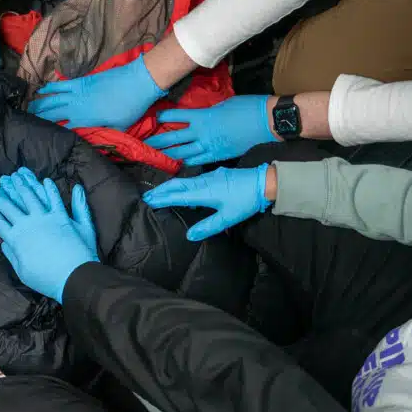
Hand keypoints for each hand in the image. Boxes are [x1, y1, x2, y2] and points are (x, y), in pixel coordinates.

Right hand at [0, 168, 98, 302]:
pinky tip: (44, 180)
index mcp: (16, 239)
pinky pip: (55, 199)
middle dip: (0, 195)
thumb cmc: (47, 279)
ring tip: (15, 176)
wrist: (73, 277)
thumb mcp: (22, 272)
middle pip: (10, 206)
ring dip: (22, 185)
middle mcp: (28, 224)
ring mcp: (46, 218)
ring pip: (30, 197)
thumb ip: (12, 255)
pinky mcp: (63, 217)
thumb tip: (4, 242)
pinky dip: (50, 189)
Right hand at [28, 55, 166, 129]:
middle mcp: (75, 107)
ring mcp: (76, 93)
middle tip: (27, 122)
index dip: (51, 133)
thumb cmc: (130, 108)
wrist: (137, 82)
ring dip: (39, 104)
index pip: (63, 129)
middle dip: (39, 119)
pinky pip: (60, 84)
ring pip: (52, 99)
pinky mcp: (80, 81)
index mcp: (84, 121)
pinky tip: (41, 90)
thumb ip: (103, 134)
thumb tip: (93, 142)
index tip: (40, 137)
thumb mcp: (118, 128)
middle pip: (52, 114)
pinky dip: (50, 87)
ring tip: (28, 108)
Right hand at [142, 165, 270, 240]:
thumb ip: (208, 226)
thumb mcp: (228, 218)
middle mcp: (202, 183)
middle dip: (161, 190)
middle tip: (148, 195)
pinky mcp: (215, 175)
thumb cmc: (245, 201)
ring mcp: (209, 177)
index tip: (148, 200)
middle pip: (176, 185)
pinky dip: (182, 184)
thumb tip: (189, 236)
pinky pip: (193, 179)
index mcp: (203, 192)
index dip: (162, 198)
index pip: (177, 196)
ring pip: (184, 181)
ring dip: (170, 186)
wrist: (263, 182)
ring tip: (160, 192)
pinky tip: (184, 189)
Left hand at [144, 96, 275, 165]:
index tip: (155, 118)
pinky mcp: (219, 156)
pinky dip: (187, 163)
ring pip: (183, 153)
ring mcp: (210, 146)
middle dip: (157, 141)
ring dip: (168, 155)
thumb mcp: (223, 103)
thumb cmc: (248, 107)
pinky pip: (198, 161)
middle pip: (174, 138)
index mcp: (202, 116)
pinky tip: (179, 165)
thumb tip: (200, 115)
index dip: (163, 117)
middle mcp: (202, 133)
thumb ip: (208, 111)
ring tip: (156, 157)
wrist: (267, 122)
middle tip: (144, 145)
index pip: (175, 116)